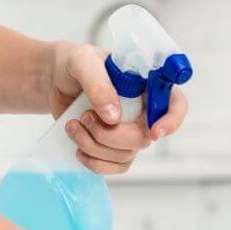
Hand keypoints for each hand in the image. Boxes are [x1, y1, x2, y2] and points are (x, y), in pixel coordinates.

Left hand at [47, 42, 188, 174]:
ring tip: (73, 126)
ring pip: (125, 155)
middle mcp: (142, 110)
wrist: (55, 79)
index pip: (175, 104)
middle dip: (112, 135)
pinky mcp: (111, 146)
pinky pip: (114, 167)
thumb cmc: (75, 64)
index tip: (155, 132)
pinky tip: (78, 148)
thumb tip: (113, 117)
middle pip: (144, 137)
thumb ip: (99, 85)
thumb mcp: (83, 62)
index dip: (172, 121)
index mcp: (146, 84)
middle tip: (86, 117)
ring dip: (94, 146)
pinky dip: (94, 163)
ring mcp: (128, 131)